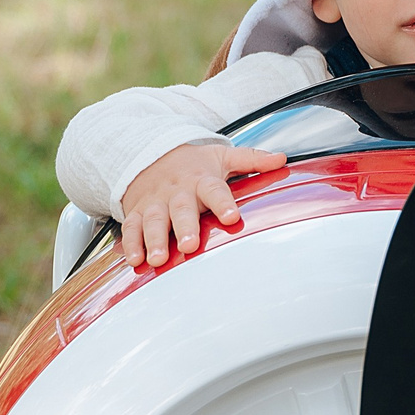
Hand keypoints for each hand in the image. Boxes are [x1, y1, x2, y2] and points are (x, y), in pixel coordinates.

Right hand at [118, 143, 287, 266]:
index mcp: (201, 179)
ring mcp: (155, 202)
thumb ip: (251, 159)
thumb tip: (282, 159)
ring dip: (155, 239)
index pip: (214, 190)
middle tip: (190, 245)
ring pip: (154, 220)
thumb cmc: (193, 163)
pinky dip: (131, 244)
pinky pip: (132, 228)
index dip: (223, 202)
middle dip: (184, 227)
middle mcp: (177, 191)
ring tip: (158, 259)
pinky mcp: (137, 212)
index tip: (231, 217)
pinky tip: (135, 260)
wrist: (150, 154)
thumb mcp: (221, 156)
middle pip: (180, 208)